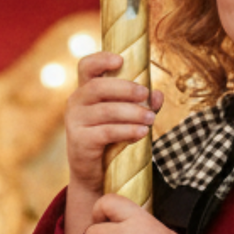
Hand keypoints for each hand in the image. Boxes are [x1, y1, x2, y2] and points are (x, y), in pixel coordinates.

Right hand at [64, 52, 163, 233]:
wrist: (95, 174)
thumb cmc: (111, 140)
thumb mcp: (127, 118)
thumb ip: (142, 105)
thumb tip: (158, 95)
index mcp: (86, 91)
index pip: (86, 66)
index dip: (101, 59)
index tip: (120, 60)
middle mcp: (76, 102)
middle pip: (98, 87)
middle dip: (125, 89)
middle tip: (146, 94)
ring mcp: (75, 122)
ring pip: (106, 111)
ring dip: (132, 113)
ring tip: (151, 118)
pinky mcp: (79, 141)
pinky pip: (106, 132)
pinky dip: (127, 131)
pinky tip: (142, 132)